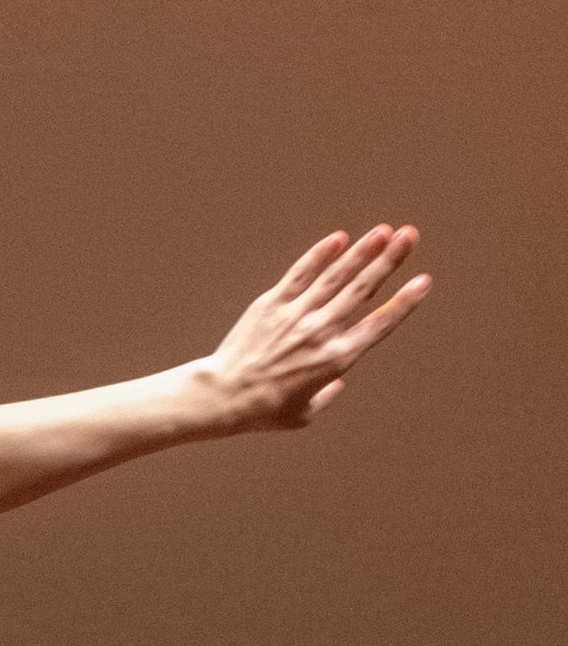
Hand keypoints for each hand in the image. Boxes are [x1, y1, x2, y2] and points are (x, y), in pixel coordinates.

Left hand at [203, 225, 430, 432]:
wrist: (221, 396)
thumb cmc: (263, 411)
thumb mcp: (303, 415)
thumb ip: (326, 394)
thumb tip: (337, 382)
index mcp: (336, 360)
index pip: (379, 324)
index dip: (403, 302)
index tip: (423, 281)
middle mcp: (321, 332)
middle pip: (362, 289)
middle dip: (390, 260)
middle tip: (411, 235)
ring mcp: (296, 314)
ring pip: (336, 275)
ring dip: (362, 250)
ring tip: (384, 230)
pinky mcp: (272, 303)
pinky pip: (301, 273)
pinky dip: (320, 254)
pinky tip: (339, 238)